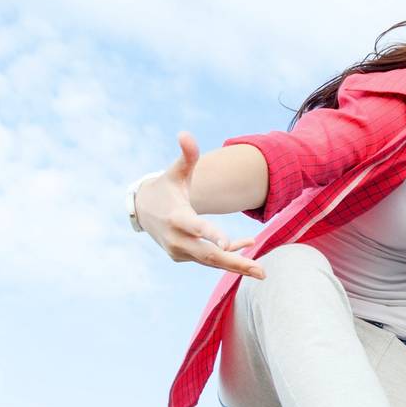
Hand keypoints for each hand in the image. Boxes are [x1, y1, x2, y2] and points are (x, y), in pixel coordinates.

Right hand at [135, 133, 263, 277]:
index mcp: (177, 217)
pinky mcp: (182, 257)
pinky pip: (209, 258)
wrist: (144, 210)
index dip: (211, 234)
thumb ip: (186, 157)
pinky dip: (229, 254)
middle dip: (236, 263)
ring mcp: (179, 251)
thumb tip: (185, 134)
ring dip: (237, 265)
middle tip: (261, 272)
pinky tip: (247, 245)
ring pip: (211, 261)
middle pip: (209, 254)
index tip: (226, 243)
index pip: (195, 227)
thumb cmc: (167, 188)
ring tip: (261, 272)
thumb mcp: (176, 172)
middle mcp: (177, 239)